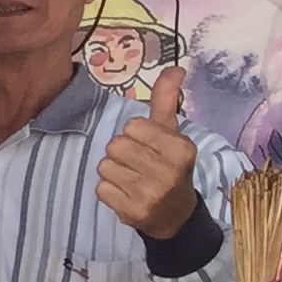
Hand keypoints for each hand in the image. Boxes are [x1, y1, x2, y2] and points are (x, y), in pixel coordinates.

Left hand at [96, 64, 199, 238]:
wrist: (175, 214)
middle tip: (138, 164)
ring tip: (132, 179)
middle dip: (121, 153)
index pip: (132, 126)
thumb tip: (176, 67)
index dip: (134, 134)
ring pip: (104, 166)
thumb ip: (167, 100)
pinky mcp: (133, 211)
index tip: (148, 146)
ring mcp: (151, 193)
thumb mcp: (172, 132)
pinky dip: (109, 190)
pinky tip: (127, 193)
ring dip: (113, 171)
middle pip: (115, 145)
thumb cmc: (169, 165)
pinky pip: (100, 188)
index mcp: (181, 148)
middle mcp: (169, 171)